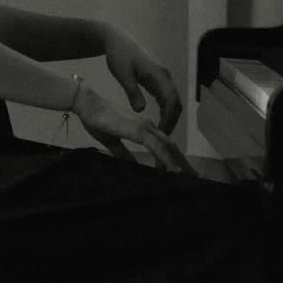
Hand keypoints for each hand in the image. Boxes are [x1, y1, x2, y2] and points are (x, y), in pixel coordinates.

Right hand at [73, 85, 191, 175]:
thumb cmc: (97, 121)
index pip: (162, 144)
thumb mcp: (112, 142)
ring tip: (188, 175)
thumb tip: (133, 165)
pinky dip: (167, 159)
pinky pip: (157, 147)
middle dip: (182, 161)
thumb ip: (123, 153)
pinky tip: (173, 169)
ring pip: (167, 146)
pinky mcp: (139, 131)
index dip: (173, 157)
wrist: (88, 106)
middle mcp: (148, 126)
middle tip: (194, 175)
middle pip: (170, 145)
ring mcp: (145, 127)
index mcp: (143, 128)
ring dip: (179, 161)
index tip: (181, 170)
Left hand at [101, 29, 182, 133]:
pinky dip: (164, 110)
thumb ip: (132, 92)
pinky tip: (158, 121)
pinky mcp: (156, 79)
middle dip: (171, 120)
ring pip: (171, 101)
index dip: (168, 118)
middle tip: (162, 138)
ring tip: (160, 133)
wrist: (116, 39)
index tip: (161, 132)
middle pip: (175, 102)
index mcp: (159, 75)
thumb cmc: (118, 55)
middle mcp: (165, 77)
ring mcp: (161, 78)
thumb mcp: (123, 75)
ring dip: (169, 116)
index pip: (171, 101)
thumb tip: (141, 111)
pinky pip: (164, 97)